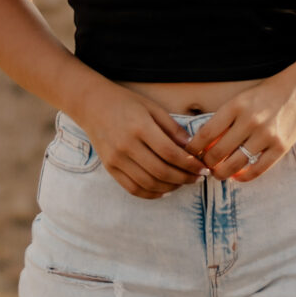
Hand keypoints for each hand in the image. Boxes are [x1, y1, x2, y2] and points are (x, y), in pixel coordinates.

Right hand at [79, 87, 206, 198]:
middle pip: (161, 171)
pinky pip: (133, 188)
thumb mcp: (153, 108)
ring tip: (183, 183)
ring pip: (149, 183)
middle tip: (198, 178)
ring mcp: (116, 159)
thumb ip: (173, 129)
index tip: (203, 168)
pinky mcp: (109, 167)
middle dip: (184, 178)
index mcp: (140, 127)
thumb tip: (192, 149)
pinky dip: (151, 194)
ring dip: (171, 187)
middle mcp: (126, 146)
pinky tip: (164, 190)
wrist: (92, 105)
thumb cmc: (126, 103)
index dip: (190, 164)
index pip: (170, 153)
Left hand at [191, 74, 295, 182]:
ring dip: (222, 173)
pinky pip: (257, 169)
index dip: (194, 148)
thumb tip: (204, 144)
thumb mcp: (241, 100)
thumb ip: (224, 119)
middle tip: (203, 166)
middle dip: (206, 163)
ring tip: (218, 173)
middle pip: (218, 152)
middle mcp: (250, 121)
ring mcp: (266, 136)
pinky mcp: (281, 147)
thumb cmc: (266, 95)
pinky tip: (237, 176)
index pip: (206, 133)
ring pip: (235, 164)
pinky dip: (244, 177)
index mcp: (236, 106)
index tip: (189, 153)